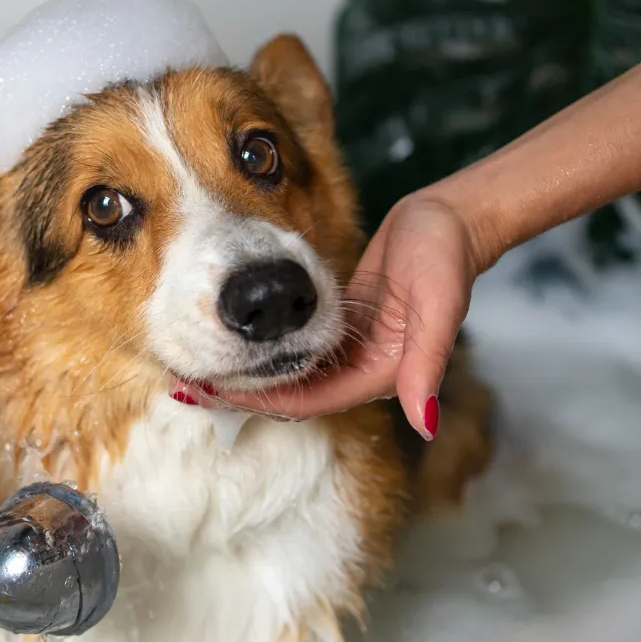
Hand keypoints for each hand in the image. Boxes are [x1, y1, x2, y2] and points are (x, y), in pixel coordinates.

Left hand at [210, 191, 487, 434]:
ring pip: (292, 371)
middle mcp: (362, 368)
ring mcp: (351, 347)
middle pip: (295, 394)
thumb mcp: (438, 306)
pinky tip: (235, 337)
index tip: (214, 395)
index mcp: (381, 374)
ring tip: (202, 363)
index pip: (309, 402)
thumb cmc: (445, 258)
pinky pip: (297, 345)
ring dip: (251, 371)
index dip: (262, 401)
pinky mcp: (342, 323)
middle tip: (191, 385)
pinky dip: (267, 347)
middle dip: (246, 393)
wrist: (449, 220)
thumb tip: (427, 422)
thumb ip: (427, 364)